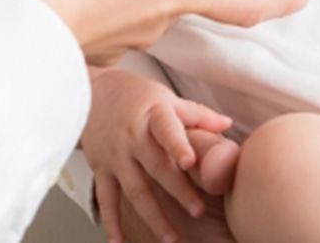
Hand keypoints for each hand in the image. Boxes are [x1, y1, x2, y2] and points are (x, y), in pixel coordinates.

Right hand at [83, 69, 232, 242]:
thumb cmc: (135, 94)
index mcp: (152, 114)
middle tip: (198, 211)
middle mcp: (133, 136)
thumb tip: (227, 124)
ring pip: (135, 189)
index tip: (190, 162)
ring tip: (171, 238)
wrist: (91, 92)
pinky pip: (106, 198)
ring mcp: (116, 155)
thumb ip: (196, 114)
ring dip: (153, 216)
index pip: (167, 130)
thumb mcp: (165, 97)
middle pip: (157, 166)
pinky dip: (111, 222)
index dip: (178, 145)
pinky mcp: (100, 168)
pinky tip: (119, 242)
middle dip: (178, 190)